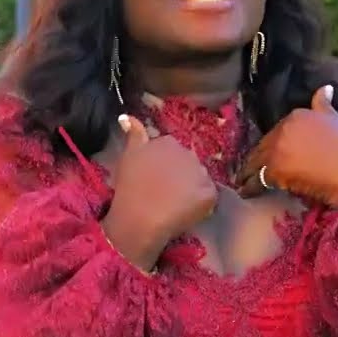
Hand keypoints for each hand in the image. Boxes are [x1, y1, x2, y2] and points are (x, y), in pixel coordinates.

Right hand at [102, 115, 216, 269]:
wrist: (139, 220)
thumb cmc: (129, 189)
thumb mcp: (128, 157)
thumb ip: (133, 135)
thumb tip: (128, 116)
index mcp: (169, 143)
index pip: (173, 150)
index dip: (164, 167)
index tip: (155, 179)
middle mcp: (188, 153)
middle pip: (188, 163)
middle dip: (180, 174)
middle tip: (164, 192)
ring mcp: (201, 173)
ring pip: (199, 178)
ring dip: (191, 188)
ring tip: (173, 203)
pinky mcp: (210, 193)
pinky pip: (208, 196)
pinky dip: (200, 204)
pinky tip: (184, 211)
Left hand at [236, 86, 337, 207]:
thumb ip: (324, 104)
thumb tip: (324, 88)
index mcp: (296, 115)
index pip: (277, 130)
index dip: (273, 144)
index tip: (271, 153)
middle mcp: (283, 129)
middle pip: (263, 145)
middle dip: (257, 158)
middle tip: (250, 170)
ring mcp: (277, 150)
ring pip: (256, 162)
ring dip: (249, 173)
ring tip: (243, 182)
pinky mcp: (275, 171)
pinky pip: (256, 181)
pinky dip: (250, 188)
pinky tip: (246, 192)